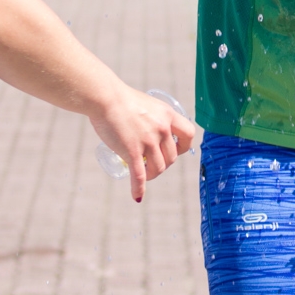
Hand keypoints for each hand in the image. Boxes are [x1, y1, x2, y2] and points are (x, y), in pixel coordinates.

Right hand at [91, 85, 196, 201]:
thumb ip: (152, 117)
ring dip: (152, 175)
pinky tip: (137, 196)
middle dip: (163, 164)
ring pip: (158, 168)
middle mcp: (162, 129)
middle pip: (171, 157)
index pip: (189, 134)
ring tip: (144, 174)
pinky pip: (139, 175)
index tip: (174, 150)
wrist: (105, 98)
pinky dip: (138, 188)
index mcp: (168, 115)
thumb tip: (148, 128)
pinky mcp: (132, 151)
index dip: (183, 146)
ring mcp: (148, 141)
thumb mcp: (147, 105)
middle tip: (151, 164)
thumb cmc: (121, 100)